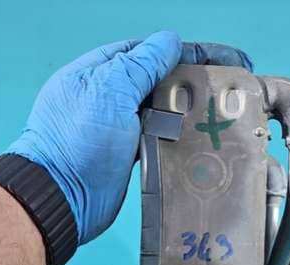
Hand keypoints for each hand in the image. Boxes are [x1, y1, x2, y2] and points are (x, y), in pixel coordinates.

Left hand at [8, 31, 252, 243]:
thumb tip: (169, 41)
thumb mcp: (110, 91)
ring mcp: (117, 128)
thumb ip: (141, 65)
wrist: (62, 198)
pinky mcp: (128, 155)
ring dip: (186, 110)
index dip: (183, 51)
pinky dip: (176, 136)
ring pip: (159, 110)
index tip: (218, 59)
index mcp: (98, 73)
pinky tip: (198, 137)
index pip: (146, 51)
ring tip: (219, 112)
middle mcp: (107, 97)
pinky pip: (157, 138)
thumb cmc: (79, 140)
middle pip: (156, 80)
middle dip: (190, 80)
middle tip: (227, 87)